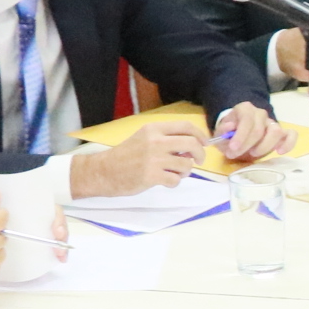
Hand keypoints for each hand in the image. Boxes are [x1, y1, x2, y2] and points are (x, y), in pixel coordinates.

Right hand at [71, 119, 203, 196]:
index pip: (186, 126)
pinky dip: (174, 182)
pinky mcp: (152, 176)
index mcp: (153, 129)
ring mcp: (154, 159)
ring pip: (186, 164)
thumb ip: (166, 139)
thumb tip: (192, 145)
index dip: (200, 134)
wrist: (104, 171)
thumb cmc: (126, 155)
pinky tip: (165, 181)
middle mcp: (155, 141)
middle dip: (200, 154)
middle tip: (197, 160)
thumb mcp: (144, 138)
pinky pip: (176, 179)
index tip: (204, 143)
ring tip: (175, 172)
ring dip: (185, 171)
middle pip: (192, 143)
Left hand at [212, 103, 291, 163]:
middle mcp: (260, 113)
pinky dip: (289, 143)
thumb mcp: (220, 133)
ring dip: (264, 146)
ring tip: (254, 153)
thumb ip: (222, 131)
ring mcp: (273, 123)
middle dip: (247, 145)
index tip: (233, 149)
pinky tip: (280, 152)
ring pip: (276, 131)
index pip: (246, 119)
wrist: (239, 134)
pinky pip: (292, 135)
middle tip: (235, 155)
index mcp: (245, 109)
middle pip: (259, 129)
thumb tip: (230, 128)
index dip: (240, 135)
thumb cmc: (230, 134)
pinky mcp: (282, 133)